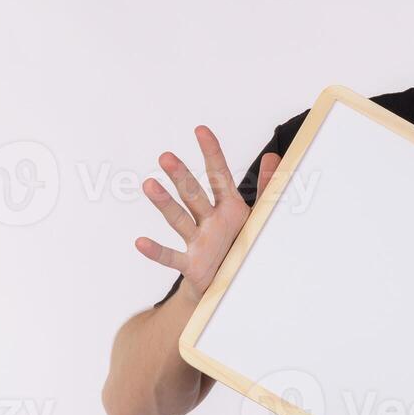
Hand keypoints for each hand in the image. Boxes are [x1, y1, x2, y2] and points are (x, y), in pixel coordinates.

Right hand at [134, 125, 280, 305]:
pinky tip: (140, 242)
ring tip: (149, 185)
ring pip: (180, 220)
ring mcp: (199, 242)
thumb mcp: (259, 216)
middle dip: (181, 177)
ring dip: (165, 203)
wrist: (231, 284)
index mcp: (229, 207)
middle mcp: (210, 220)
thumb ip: (267, 188)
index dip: (212, 153)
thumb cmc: (242, 245)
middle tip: (166, 157)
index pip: (219, 175)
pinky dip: (156, 251)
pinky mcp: (192, 265)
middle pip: (194, 194)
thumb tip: (273, 155)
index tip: (201, 130)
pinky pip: (172, 257)